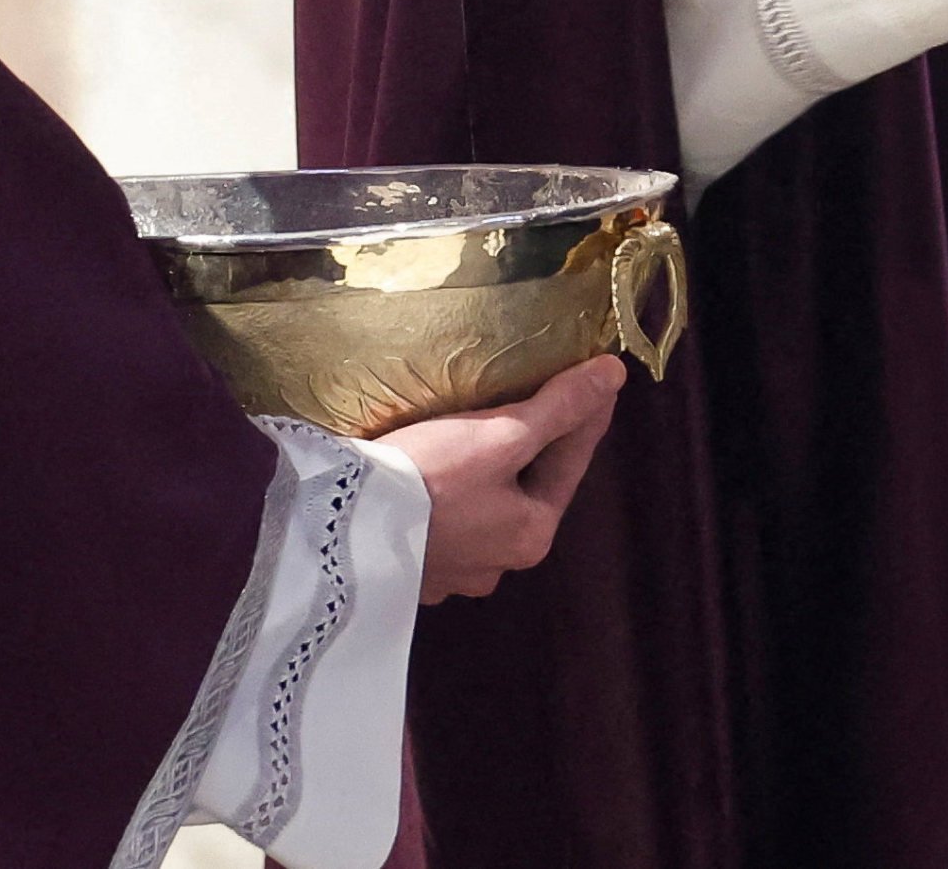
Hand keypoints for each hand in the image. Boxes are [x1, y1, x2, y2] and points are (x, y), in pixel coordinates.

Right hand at [383, 354, 626, 600]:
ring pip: (484, 505)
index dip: (586, 414)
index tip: (600, 379)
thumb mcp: (500, 436)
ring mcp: (449, 571)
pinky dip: (448, 490)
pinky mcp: (407, 566)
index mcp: (529, 536)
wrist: (333, 529)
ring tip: (482, 431)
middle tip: (544, 398)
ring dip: (489, 470)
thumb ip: (558, 408)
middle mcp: (496, 564)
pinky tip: (432, 470)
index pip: (571, 462)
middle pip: (529, 486)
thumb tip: (614, 376)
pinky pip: (442, 518)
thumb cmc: (427, 480)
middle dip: (538, 445)